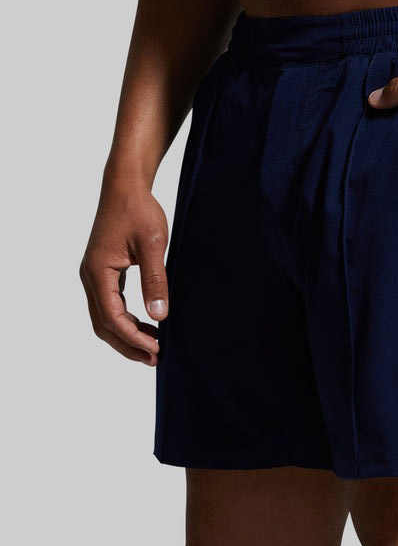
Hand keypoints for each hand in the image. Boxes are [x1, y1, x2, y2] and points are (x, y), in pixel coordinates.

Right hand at [80, 180, 168, 365]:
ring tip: (152, 346)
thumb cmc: (139, 211)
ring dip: (126, 334)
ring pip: (104, 317)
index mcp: (98, 272)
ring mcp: (94, 275)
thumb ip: (155, 280)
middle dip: (128, 344)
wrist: (125, 187)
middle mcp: (90, 277)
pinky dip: (125, 319)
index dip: (134, 338)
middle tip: (154, 358)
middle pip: (103, 324)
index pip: (112, 317)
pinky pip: (109, 304)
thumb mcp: (153, 245)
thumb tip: (159, 315)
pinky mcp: (102, 271)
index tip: (156, 350)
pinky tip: (145, 324)